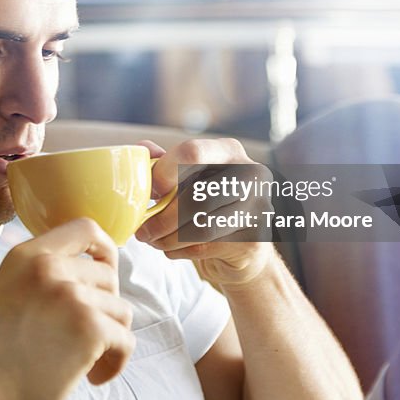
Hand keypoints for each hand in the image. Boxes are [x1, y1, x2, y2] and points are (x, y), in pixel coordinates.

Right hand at [0, 218, 134, 399]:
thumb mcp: (8, 293)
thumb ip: (42, 276)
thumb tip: (89, 274)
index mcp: (26, 255)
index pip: (84, 228)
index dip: (104, 249)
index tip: (105, 270)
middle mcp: (48, 267)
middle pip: (108, 275)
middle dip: (103, 308)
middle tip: (82, 337)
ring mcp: (70, 295)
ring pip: (120, 310)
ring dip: (109, 339)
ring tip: (84, 362)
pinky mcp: (89, 328)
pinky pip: (125, 340)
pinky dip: (115, 363)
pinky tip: (92, 376)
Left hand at [135, 139, 274, 291]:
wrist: (242, 247)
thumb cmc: (208, 206)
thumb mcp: (187, 179)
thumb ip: (165, 163)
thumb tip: (142, 148)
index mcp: (229, 151)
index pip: (193, 151)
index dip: (165, 171)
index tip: (151, 191)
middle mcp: (250, 174)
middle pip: (196, 196)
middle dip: (163, 217)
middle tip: (142, 230)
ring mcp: (257, 207)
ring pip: (201, 226)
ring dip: (168, 238)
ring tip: (154, 240)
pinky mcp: (254, 239)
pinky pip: (206, 246)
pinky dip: (180, 251)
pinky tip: (172, 249)